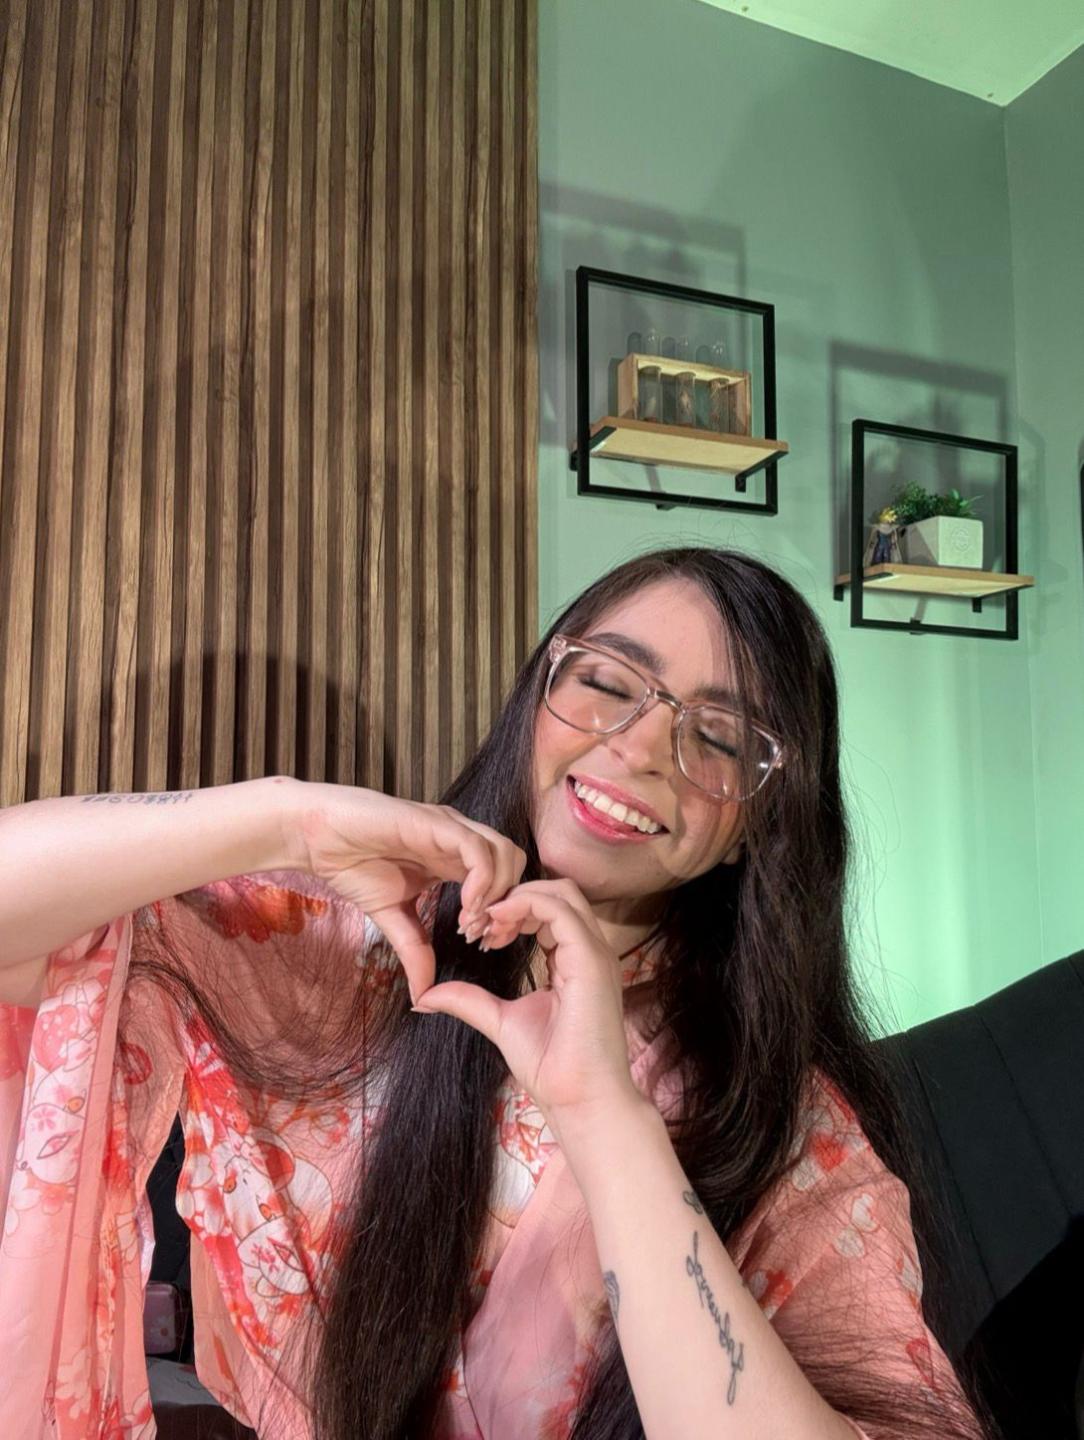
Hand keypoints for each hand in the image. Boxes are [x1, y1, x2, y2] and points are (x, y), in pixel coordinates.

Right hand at [287, 783, 526, 1004]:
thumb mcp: (392, 918)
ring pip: (506, 853)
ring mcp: (451, 829)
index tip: (483, 943)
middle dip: (509, 903)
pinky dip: (482, 881)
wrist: (316, 837)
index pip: (505, 880)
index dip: (503, 913)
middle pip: (516, 863)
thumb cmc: (352, 866)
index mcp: (454, 860)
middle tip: (483, 935)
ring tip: (470, 923)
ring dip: (498, 894)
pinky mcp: (436, 823)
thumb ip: (414, 951)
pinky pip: (478, 850)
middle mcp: (460, 841)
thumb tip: (423, 998)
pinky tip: (464, 907)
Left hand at [410, 878, 642, 1130]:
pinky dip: (525, 904)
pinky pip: (559, 909)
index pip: (549, 908)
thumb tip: (425, 997)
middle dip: (513, 894)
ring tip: (488, 923)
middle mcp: (589, 950)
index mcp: (574, 960)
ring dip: (517, 896)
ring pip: (560, 891)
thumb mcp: (500, 1022)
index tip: (479, 930)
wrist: (579, 1099)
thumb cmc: (552, 1067)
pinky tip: (497, 922)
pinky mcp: (590, 960)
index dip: (512, 908)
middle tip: (480, 921)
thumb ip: (469, 1000)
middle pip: (557, 889)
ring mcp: (594, 952)